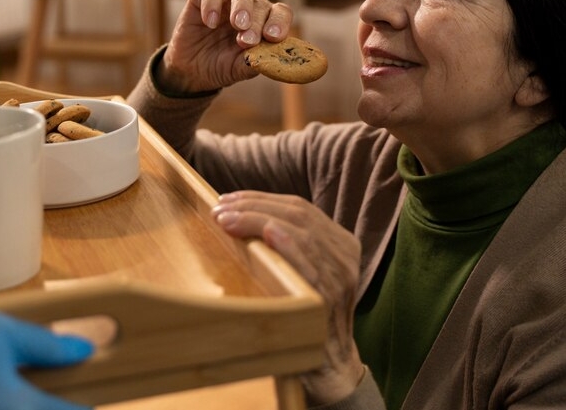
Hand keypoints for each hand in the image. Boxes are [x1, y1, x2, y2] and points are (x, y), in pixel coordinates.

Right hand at [158, 0, 292, 93]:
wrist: (192, 69)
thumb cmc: (221, 66)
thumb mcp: (238, 70)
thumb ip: (254, 63)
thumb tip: (270, 60)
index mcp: (265, 21)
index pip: (281, 12)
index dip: (280, 21)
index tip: (273, 37)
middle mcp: (250, 5)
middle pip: (261, 1)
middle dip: (257, 21)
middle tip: (247, 40)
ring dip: (242, 4)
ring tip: (237, 24)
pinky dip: (213, 1)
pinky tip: (210, 22)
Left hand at [211, 190, 364, 404]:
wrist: (329, 367)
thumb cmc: (303, 317)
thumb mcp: (300, 273)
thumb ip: (284, 246)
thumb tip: (237, 215)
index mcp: (339, 243)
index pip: (299, 207)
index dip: (261, 199)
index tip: (227, 199)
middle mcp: (345, 254)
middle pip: (298, 213)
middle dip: (254, 205)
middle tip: (219, 209)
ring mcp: (342, 275)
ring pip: (302, 230)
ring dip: (259, 219)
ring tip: (226, 220)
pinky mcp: (333, 296)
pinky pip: (311, 261)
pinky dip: (288, 242)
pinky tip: (267, 233)